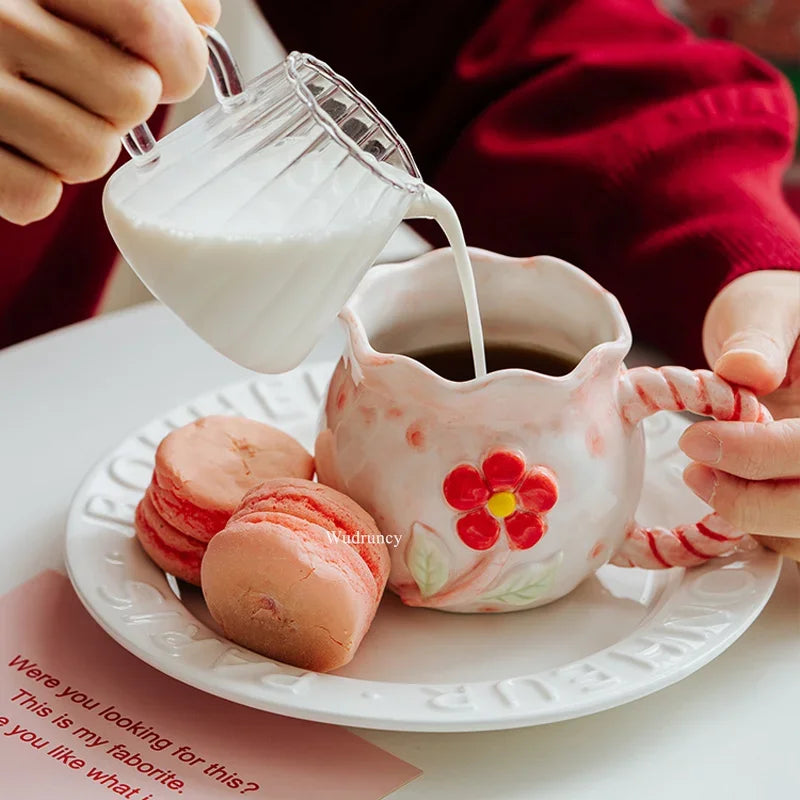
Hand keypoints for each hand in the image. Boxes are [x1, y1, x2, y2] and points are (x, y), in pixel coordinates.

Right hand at [0, 0, 219, 224]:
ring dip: (82, 146)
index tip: (169, 67)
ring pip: (92, 154)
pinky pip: (37, 196)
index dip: (180, 60)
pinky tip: (14, 148)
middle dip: (122, 103)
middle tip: (85, 87)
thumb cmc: (8, 16)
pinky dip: (35, 183)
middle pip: (131, 97)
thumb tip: (205, 21)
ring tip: (46, 116)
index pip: (151, 25)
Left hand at [679, 270, 799, 558]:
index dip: (760, 454)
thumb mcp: (768, 307)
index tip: (696, 440)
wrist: (784, 334)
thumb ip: (760, 335)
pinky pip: (795, 536)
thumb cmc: (779, 315)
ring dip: (753, 520)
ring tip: (701, 477)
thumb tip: (746, 368)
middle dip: (753, 500)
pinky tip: (724, 493)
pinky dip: (758, 529)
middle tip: (693, 471)